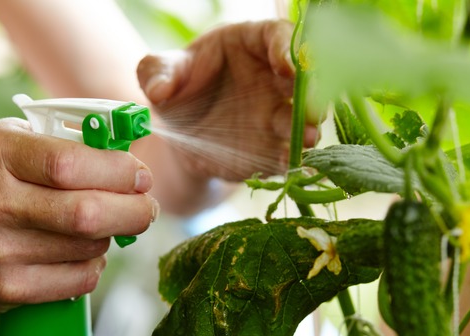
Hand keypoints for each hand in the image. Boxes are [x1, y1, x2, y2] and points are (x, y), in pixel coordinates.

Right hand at [0, 118, 157, 310]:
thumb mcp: (12, 139)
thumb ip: (69, 144)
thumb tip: (131, 164)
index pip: (72, 164)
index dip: (120, 172)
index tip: (141, 177)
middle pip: (88, 214)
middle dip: (134, 212)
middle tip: (146, 208)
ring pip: (89, 249)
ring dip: (110, 237)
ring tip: (102, 225)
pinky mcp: (3, 288)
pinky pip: (77, 281)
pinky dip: (93, 266)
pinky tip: (82, 252)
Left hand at [137, 20, 316, 181]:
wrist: (181, 134)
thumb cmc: (177, 88)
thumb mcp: (159, 73)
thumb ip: (156, 72)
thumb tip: (158, 89)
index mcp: (250, 44)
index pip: (277, 36)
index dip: (286, 48)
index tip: (285, 65)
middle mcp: (273, 77)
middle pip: (303, 77)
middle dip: (311, 91)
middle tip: (313, 106)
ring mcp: (277, 113)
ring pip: (302, 118)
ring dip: (308, 128)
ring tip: (309, 139)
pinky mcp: (273, 146)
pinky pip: (287, 152)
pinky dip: (291, 159)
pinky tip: (292, 165)